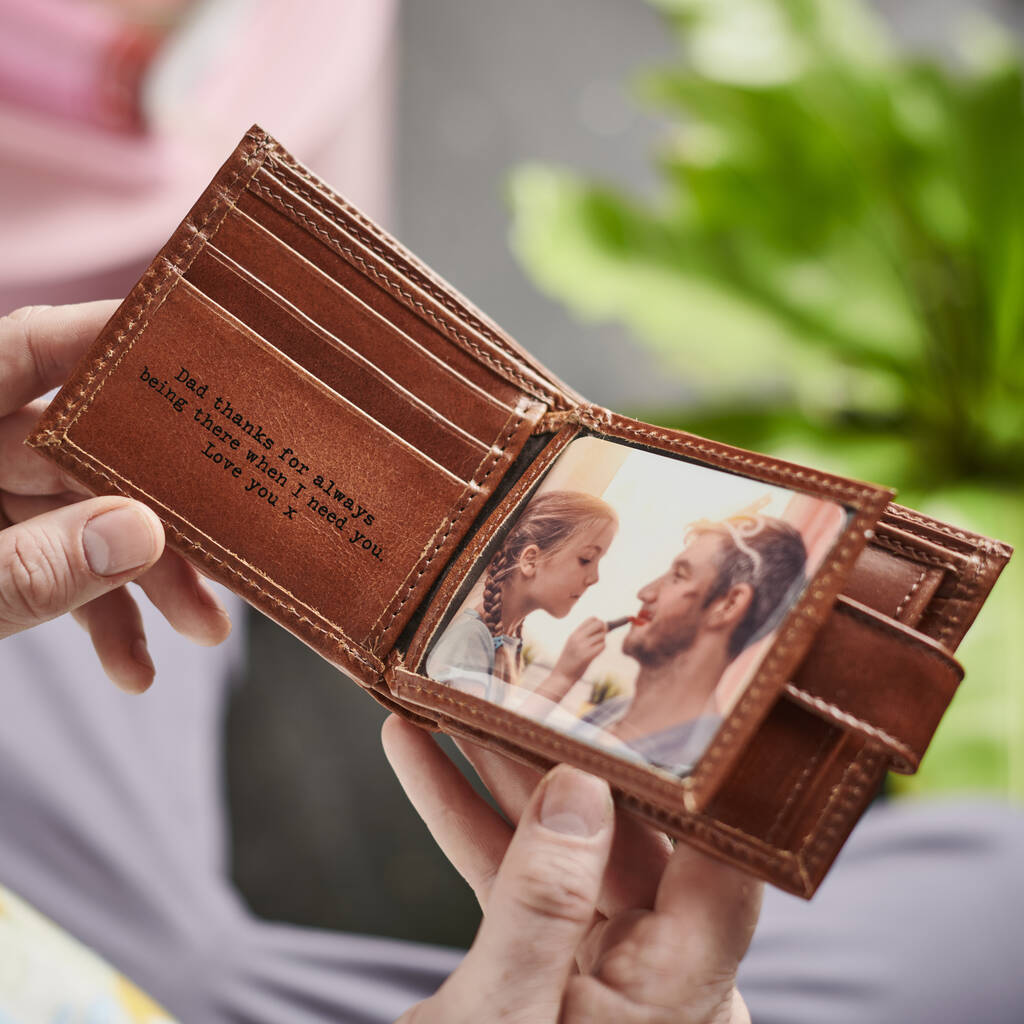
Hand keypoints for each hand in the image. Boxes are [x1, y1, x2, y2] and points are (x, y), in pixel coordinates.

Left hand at [0, 302, 231, 690]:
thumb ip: (22, 568)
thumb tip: (140, 530)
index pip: (28, 350)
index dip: (116, 345)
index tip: (201, 356)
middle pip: (79, 449)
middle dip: (159, 509)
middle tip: (228, 548)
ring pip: (76, 517)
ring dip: (142, 577)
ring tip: (202, 631)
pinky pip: (46, 572)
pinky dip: (92, 618)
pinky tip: (131, 671)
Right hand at [383, 716, 759, 1022]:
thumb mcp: (501, 1020)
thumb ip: (542, 905)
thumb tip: (581, 789)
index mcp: (679, 998)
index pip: (722, 869)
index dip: (709, 780)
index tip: (680, 691)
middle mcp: (654, 973)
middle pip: (624, 834)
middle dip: (560, 755)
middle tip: (527, 677)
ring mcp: (600, 961)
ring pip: (561, 841)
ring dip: (496, 774)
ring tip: (450, 698)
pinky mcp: (549, 956)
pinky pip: (512, 874)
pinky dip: (463, 818)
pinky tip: (415, 758)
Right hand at [547, 616, 607, 691]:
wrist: (562, 675)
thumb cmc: (569, 660)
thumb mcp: (573, 643)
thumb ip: (584, 635)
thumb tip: (603, 626)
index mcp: (574, 633)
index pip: (592, 619)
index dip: (598, 623)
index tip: (597, 631)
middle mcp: (578, 637)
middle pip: (600, 624)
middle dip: (604, 629)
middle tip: (600, 638)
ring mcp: (583, 646)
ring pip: (602, 636)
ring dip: (602, 641)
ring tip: (594, 648)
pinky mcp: (587, 655)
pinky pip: (602, 646)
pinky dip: (601, 649)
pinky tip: (595, 653)